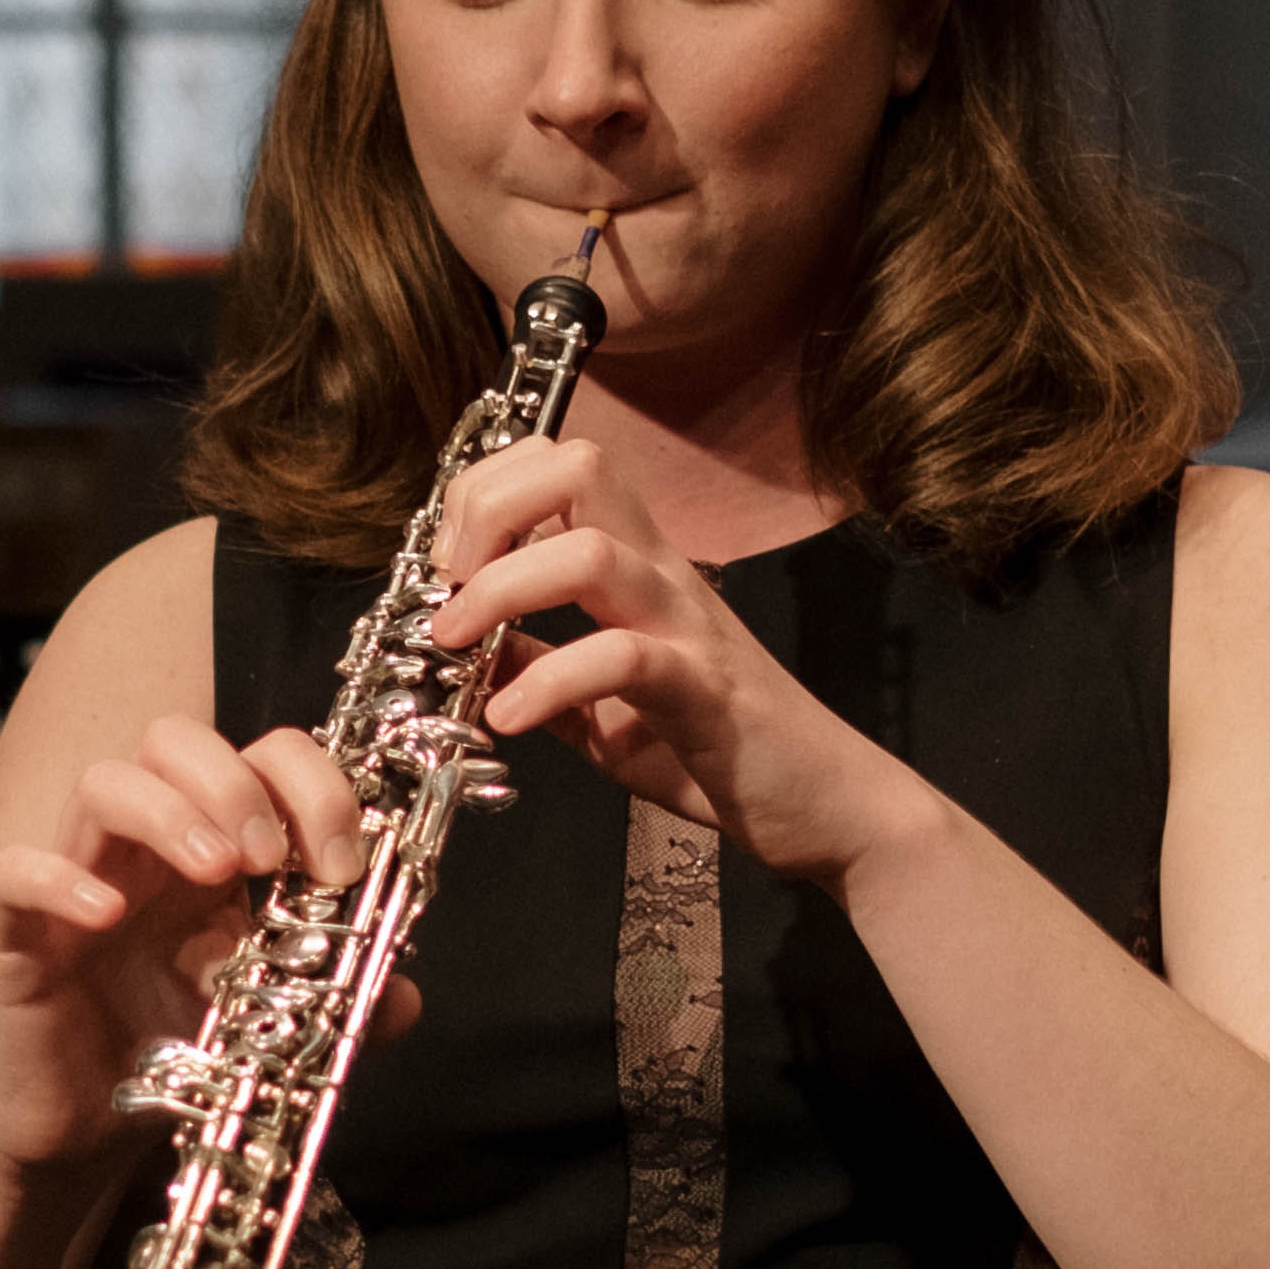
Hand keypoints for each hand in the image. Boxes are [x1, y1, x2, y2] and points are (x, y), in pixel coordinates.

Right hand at [0, 716, 374, 1179]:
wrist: (91, 1132)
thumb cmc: (179, 1054)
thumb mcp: (276, 1023)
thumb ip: (341, 1003)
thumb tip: (403, 995)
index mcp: (217, 848)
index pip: (260, 757)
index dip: (310, 786)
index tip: (344, 866)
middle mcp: (147, 848)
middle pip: (173, 738)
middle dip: (233, 781)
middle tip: (270, 859)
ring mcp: (79, 881)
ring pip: (102, 783)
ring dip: (168, 811)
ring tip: (215, 872)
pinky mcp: (18, 935)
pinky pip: (11, 872)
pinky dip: (57, 878)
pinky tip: (105, 916)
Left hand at [420, 435, 924, 889]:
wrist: (824, 805)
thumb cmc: (716, 748)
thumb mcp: (599, 705)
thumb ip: (537, 663)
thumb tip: (464, 641)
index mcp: (636, 566)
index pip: (558, 463)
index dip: (483, 492)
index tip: (446, 565)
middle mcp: (661, 574)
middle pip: (575, 466)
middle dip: (485, 509)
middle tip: (448, 585)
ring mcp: (687, 624)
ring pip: (589, 550)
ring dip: (502, 588)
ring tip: (458, 643)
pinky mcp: (705, 688)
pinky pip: (620, 657)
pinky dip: (548, 684)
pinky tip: (510, 719)